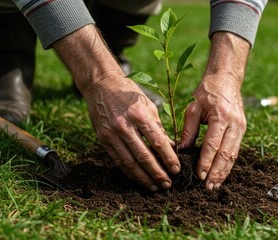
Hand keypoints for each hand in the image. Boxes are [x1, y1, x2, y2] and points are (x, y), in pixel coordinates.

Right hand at [83, 73, 179, 191]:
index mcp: (139, 115)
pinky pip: (118, 160)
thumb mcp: (148, 105)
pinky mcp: (103, 139)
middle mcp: (124, 126)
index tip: (177, 169)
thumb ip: (159, 127)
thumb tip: (171, 148)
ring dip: (143, 178)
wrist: (101, 85)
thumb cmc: (129, 93)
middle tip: (168, 184)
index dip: (168, 158)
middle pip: (144, 156)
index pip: (157, 142)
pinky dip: (129, 172)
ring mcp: (111, 134)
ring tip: (155, 187)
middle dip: (157, 173)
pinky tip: (139, 179)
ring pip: (130, 162)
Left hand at [181, 73, 246, 189]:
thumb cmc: (206, 92)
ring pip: (233, 155)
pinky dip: (228, 164)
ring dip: (224, 172)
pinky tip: (221, 174)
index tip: (199, 175)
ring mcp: (241, 127)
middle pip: (226, 153)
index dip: (206, 161)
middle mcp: (234, 123)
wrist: (226, 79)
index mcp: (220, 116)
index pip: (213, 144)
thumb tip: (182, 151)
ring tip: (214, 185)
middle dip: (217, 172)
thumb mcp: (193, 108)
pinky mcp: (243, 129)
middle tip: (208, 186)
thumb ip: (189, 129)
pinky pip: (235, 150)